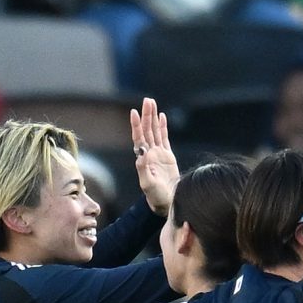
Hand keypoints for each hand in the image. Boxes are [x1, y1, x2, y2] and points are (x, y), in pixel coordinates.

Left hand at [128, 97, 180, 212]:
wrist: (166, 202)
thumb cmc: (155, 196)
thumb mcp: (148, 184)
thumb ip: (143, 170)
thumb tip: (140, 155)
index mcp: (144, 158)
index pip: (139, 138)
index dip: (136, 125)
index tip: (134, 112)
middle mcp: (149, 154)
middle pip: (147, 130)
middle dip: (146, 115)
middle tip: (147, 100)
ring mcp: (158, 154)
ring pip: (155, 131)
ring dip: (153, 117)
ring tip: (152, 103)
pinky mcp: (168, 156)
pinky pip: (164, 138)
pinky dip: (162, 126)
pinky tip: (161, 116)